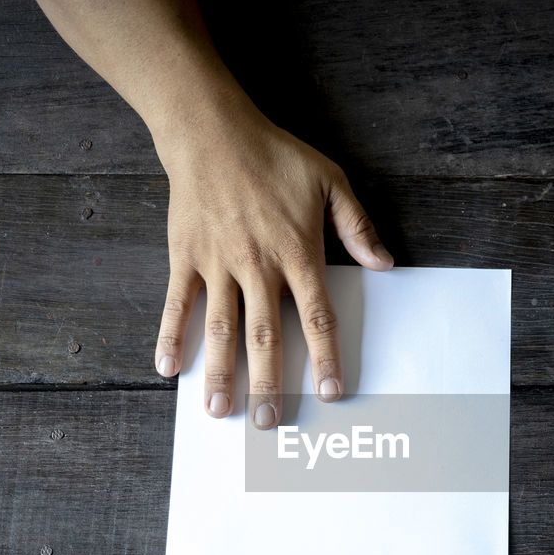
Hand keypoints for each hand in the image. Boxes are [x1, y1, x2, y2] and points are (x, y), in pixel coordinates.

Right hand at [153, 111, 392, 426]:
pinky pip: (177, 302)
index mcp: (297, 253)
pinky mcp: (186, 256)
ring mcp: (218, 263)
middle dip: (267, 383)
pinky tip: (168, 369)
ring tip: (219, 411)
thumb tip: (385, 265)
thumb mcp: (330, 182)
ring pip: (220, 328)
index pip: (316, 316)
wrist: (213, 131)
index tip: (328, 392)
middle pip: (265, 335)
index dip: (323, 357)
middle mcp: (257, 265)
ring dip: (220, 372)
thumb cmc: (275, 156)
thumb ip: (357, 227)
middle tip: (268, 423)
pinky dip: (171, 335)